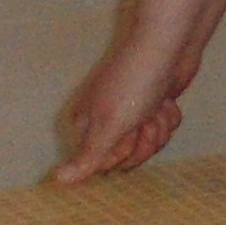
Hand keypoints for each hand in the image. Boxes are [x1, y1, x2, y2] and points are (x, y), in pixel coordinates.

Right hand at [53, 25, 201, 181]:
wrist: (169, 45)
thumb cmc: (135, 81)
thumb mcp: (109, 123)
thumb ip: (87, 155)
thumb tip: (56, 179)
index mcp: (87, 124)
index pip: (105, 164)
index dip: (122, 151)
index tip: (126, 129)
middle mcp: (106, 121)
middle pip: (130, 157)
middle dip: (144, 140)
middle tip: (144, 114)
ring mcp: (132, 114)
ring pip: (151, 144)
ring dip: (159, 126)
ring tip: (156, 103)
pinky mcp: (154, 107)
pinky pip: (165, 129)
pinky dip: (169, 116)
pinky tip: (167, 98)